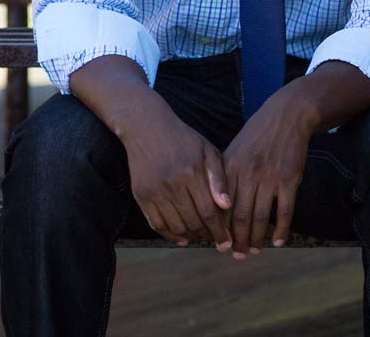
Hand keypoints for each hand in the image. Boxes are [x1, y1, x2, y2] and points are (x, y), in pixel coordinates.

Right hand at [123, 96, 232, 251]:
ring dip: (190, 236)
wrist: (147, 127)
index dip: (219, 230)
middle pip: (192, 222)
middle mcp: (171, 184)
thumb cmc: (183, 138)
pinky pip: (156, 225)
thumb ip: (218, 177)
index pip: (209, 211)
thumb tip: (227, 206)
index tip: (227, 242)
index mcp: (191, 172)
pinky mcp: (141, 196)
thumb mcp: (206, 150)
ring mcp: (154, 191)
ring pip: (175, 227)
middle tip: (215, 239)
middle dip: (206, 235)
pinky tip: (181, 237)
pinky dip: (170, 235)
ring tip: (200, 236)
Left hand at [222, 82, 314, 259]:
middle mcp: (248, 173)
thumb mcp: (235, 149)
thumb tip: (215, 206)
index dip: (220, 227)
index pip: (221, 205)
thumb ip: (224, 175)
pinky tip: (278, 242)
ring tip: (254, 251)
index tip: (219, 242)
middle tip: (238, 255)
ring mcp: (270, 177)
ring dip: (257, 239)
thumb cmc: (257, 134)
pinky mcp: (289, 179)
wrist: (287, 115)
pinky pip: (285, 211)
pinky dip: (282, 230)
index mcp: (231, 166)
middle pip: (240, 216)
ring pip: (261, 217)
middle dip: (238, 240)